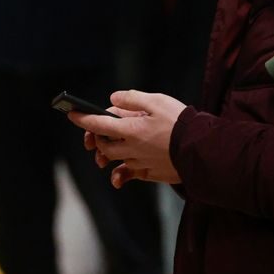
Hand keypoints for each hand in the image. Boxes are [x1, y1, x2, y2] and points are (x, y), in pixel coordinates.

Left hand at [69, 90, 186, 187]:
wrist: (202, 149)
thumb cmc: (180, 123)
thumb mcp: (157, 101)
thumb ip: (132, 99)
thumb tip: (113, 98)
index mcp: (130, 130)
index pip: (98, 124)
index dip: (82, 118)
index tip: (71, 113)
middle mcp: (131, 149)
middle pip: (104, 145)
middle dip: (96, 138)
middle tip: (95, 133)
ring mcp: (140, 163)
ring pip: (115, 160)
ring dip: (108, 154)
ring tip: (106, 151)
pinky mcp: (150, 173)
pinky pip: (129, 174)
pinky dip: (122, 173)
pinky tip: (121, 172)